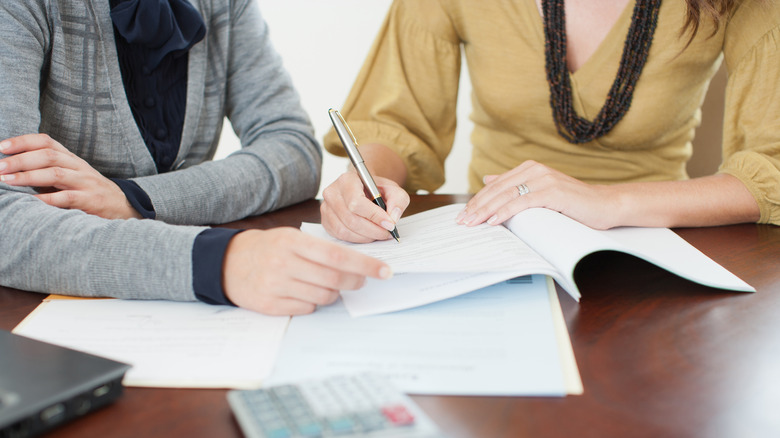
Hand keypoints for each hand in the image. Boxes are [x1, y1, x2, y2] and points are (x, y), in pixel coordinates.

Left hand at [0, 134, 140, 218]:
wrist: (124, 207)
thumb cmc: (88, 193)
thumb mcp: (70, 176)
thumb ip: (46, 171)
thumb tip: (10, 170)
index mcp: (71, 158)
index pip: (46, 141)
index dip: (22, 142)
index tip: (0, 148)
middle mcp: (78, 167)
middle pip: (48, 156)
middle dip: (19, 160)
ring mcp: (86, 183)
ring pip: (55, 174)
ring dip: (27, 177)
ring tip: (6, 180)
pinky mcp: (92, 201)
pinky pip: (67, 198)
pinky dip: (47, 199)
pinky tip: (31, 201)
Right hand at [222, 228, 392, 314]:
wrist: (228, 263)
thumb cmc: (268, 248)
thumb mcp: (291, 238)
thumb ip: (320, 249)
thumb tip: (357, 265)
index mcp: (292, 242)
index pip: (337, 255)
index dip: (364, 265)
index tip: (384, 271)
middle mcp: (283, 264)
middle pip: (333, 279)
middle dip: (354, 281)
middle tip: (360, 281)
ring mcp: (276, 286)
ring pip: (323, 296)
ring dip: (334, 293)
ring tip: (328, 285)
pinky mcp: (270, 305)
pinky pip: (306, 308)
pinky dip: (314, 303)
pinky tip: (306, 292)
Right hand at [320, 172, 409, 242]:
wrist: (364, 190)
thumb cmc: (377, 190)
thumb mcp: (393, 189)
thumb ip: (398, 200)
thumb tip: (393, 217)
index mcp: (347, 180)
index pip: (356, 202)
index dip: (374, 216)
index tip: (390, 224)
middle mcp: (332, 192)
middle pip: (351, 219)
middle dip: (373, 230)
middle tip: (387, 233)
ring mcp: (326, 208)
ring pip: (345, 230)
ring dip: (366, 237)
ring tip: (379, 234)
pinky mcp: (326, 221)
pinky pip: (340, 236)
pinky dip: (357, 239)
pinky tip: (368, 235)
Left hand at [456, 160, 618, 229]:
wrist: (604, 205)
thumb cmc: (573, 203)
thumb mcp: (540, 192)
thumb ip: (516, 185)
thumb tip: (488, 179)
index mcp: (529, 168)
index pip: (496, 185)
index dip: (478, 200)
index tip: (464, 214)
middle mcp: (534, 170)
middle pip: (497, 189)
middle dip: (477, 206)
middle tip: (462, 221)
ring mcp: (544, 179)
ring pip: (506, 195)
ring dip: (486, 210)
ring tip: (473, 223)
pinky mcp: (552, 191)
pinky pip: (522, 202)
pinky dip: (505, 212)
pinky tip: (493, 221)